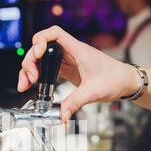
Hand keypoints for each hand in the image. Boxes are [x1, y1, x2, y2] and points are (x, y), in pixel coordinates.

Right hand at [18, 26, 139, 121]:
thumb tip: (62, 117)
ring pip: (41, 58)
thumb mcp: (94, 92)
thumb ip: (75, 103)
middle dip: (30, 61)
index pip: (55, 33)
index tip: (38, 54)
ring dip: (30, 69)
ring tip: (25, 85)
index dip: (42, 40)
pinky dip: (37, 75)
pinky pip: (46, 68)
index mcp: (78, 50)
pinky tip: (33, 86)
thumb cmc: (115, 79)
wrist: (125, 82)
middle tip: (31, 79)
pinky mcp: (66, 70)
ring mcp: (66, 61)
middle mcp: (70, 53)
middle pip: (41, 47)